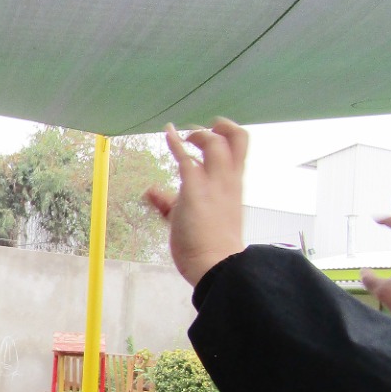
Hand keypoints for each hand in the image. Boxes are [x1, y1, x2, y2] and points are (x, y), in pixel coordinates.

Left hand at [143, 118, 247, 286]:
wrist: (216, 264)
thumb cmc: (210, 247)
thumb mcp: (191, 218)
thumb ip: (170, 202)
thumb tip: (151, 191)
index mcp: (234, 186)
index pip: (239, 151)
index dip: (227, 137)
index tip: (213, 135)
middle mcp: (228, 180)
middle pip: (238, 138)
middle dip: (222, 126)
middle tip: (203, 131)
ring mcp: (214, 183)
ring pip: (217, 141)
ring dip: (199, 133)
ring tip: (184, 136)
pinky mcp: (195, 189)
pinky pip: (187, 158)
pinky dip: (175, 142)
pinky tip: (168, 132)